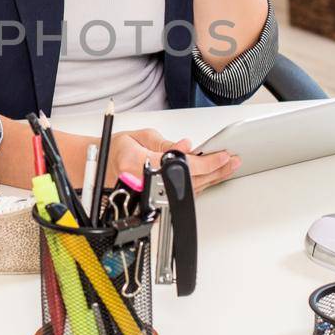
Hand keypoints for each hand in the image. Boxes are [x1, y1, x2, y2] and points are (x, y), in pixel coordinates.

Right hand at [104, 128, 238, 195]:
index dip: (205, 162)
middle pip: (190, 180)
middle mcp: (147, 182)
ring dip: (212, 178)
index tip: (221, 156)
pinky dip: (201, 185)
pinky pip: (184, 194)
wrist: (102, 166)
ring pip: (190, 190)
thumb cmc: (118, 150)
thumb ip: (164, 143)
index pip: (181, 165)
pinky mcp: (157, 198)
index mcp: (139, 163)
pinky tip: (212, 177)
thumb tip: (186, 146)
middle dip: (215, 170)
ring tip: (227, 167)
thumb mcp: (140, 136)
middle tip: (232, 161)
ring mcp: (152, 193)